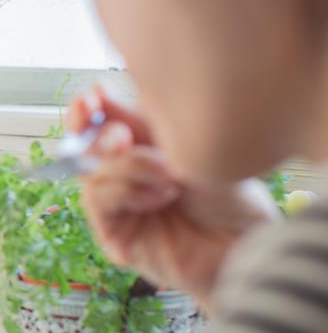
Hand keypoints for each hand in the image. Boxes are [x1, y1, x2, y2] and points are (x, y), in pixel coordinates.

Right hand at [68, 86, 278, 307]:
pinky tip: (162, 195)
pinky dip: (126, 192)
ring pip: (92, 174)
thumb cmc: (228, 196)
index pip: (96, 127)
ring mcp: (118, 208)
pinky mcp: (115, 236)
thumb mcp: (184, 146)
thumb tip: (97, 90)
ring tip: (168, 174)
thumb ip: (139, 122)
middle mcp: (124, 178)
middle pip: (84, 149)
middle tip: (123, 138)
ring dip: (128, 167)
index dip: (85, 113)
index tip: (91, 100)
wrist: (248, 242)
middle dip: (101, 137)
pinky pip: (99, 201)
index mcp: (140, 150)